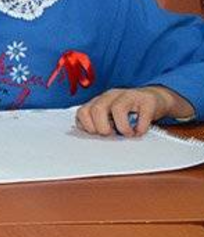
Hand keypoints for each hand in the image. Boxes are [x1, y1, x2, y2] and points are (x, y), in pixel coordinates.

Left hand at [76, 86, 190, 136]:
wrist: (153, 99)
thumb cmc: (128, 112)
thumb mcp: (110, 118)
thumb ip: (99, 124)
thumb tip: (93, 140)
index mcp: (99, 101)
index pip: (82, 112)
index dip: (87, 126)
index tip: (96, 134)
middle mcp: (111, 96)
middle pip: (97, 109)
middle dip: (102, 127)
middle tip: (112, 134)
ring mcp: (129, 96)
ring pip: (117, 108)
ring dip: (122, 127)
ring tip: (127, 133)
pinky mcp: (147, 100)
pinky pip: (142, 114)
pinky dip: (141, 127)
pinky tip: (139, 130)